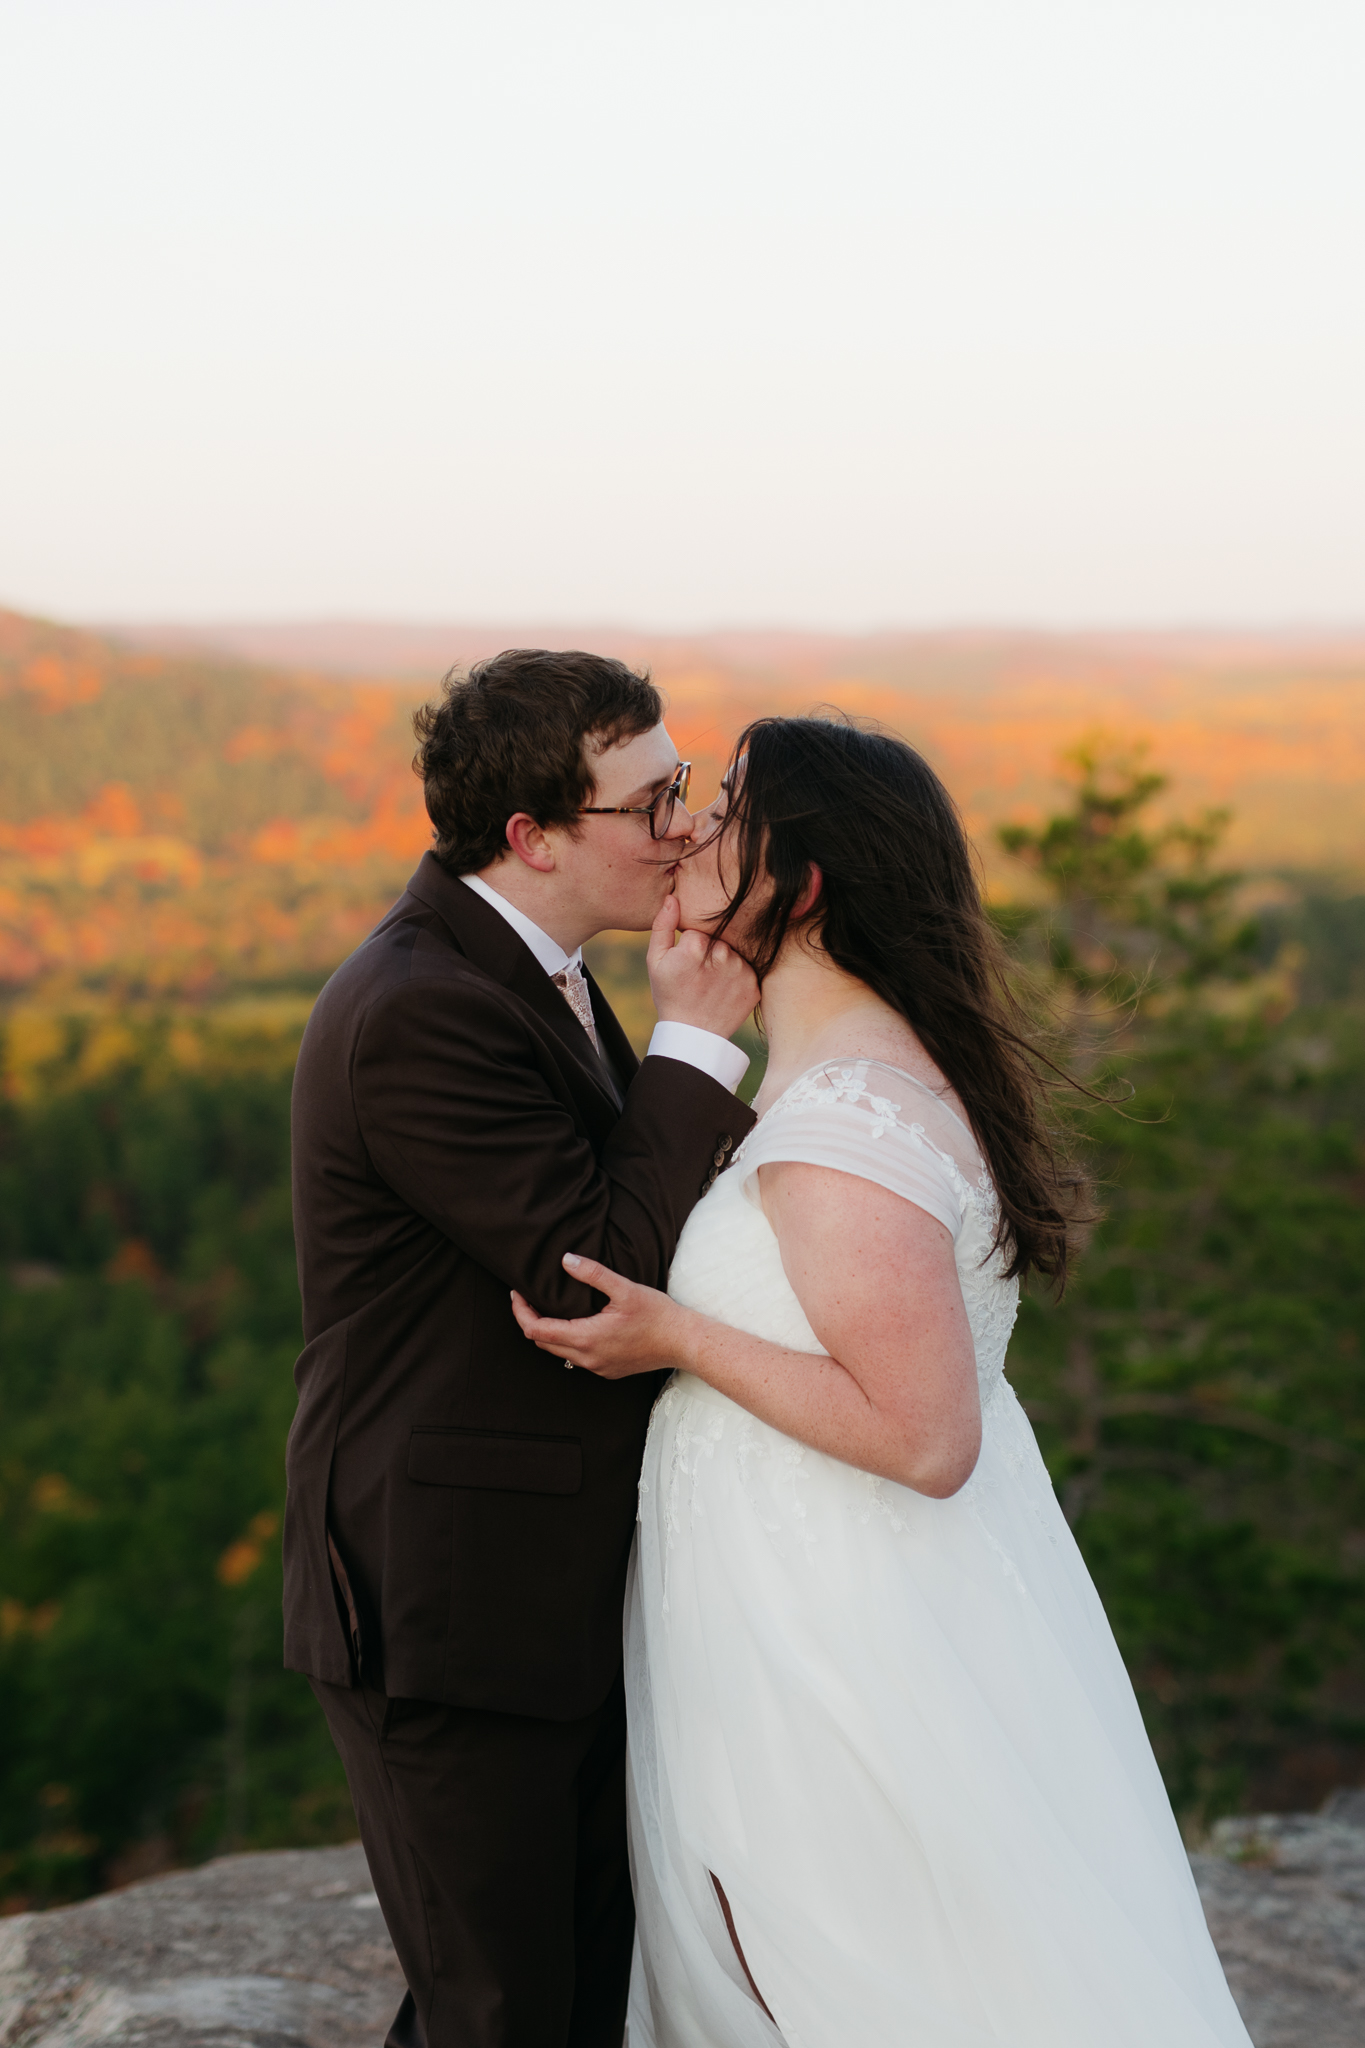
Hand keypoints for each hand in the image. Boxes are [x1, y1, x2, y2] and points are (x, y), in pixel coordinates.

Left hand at [510, 1254, 697, 1378]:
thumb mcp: (625, 1288)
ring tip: (547, 1308)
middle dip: (530, 1320)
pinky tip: (576, 1324)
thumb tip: (566, 1259)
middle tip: (526, 1298)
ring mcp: (598, 1367)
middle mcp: (588, 1358)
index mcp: (586, 1338)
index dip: (521, 1312)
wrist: (683, 1342)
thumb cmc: (657, 1315)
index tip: (517, 1294)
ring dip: (548, 1332)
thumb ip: (593, 1274)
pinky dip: (567, 1341)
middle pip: (543, 1343)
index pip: (536, 1330)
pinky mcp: (608, 1370)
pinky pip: (577, 1357)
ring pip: (559, 1352)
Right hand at [647, 896, 757, 1040]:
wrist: (693, 1035)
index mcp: (696, 947)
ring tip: (712, 985)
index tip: (686, 965)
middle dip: (710, 953)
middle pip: (719, 939)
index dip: (690, 947)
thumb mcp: (655, 962)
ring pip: (734, 953)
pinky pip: (747, 969)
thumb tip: (672, 898)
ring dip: (725, 964)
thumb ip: (662, 927)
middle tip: (700, 976)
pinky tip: (724, 991)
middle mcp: (722, 956)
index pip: (698, 931)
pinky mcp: (754, 986)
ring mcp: (741, 972)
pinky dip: (737, 978)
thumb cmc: (670, 996)